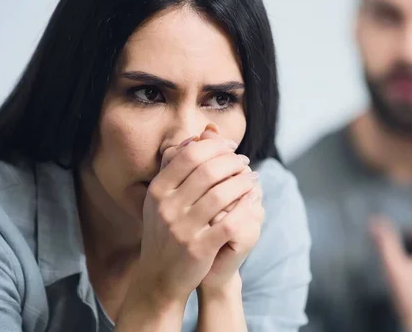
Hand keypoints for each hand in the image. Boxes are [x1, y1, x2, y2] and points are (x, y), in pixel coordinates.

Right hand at [127, 132, 255, 307]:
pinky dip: (245, 207)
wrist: (159, 276)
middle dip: (232, 162)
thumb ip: (176, 167)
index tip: (230, 146)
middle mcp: (167, 207)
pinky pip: (230, 221)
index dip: (215, 146)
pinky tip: (253, 200)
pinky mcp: (199, 248)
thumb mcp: (161, 199)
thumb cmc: (166, 232)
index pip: (190, 155)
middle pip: (208, 171)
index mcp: (158, 190)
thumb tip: (199, 136)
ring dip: (243, 182)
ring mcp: (182, 229)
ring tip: (252, 177)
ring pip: (221, 194)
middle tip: (244, 161)